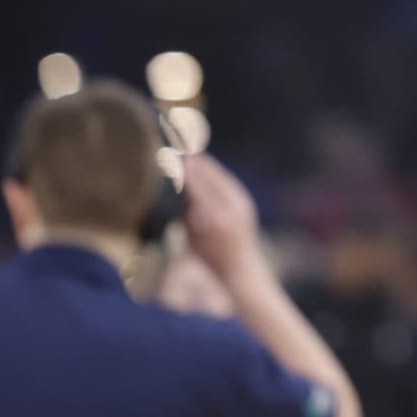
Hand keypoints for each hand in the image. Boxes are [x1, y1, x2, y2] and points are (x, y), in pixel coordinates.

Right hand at [180, 153, 262, 280]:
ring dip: (204, 165)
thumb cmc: (208, 257)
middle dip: (194, 164)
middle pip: (209, 179)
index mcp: (216, 221)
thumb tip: (177, 187)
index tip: (171, 158)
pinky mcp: (245, 203)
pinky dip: (213, 173)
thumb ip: (186, 214)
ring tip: (188, 151)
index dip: (185, 172)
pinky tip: (203, 164)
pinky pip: (226, 183)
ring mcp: (241, 205)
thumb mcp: (192, 237)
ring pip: (219, 178)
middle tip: (177, 148)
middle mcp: (232, 210)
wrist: (240, 269)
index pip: (198, 189)